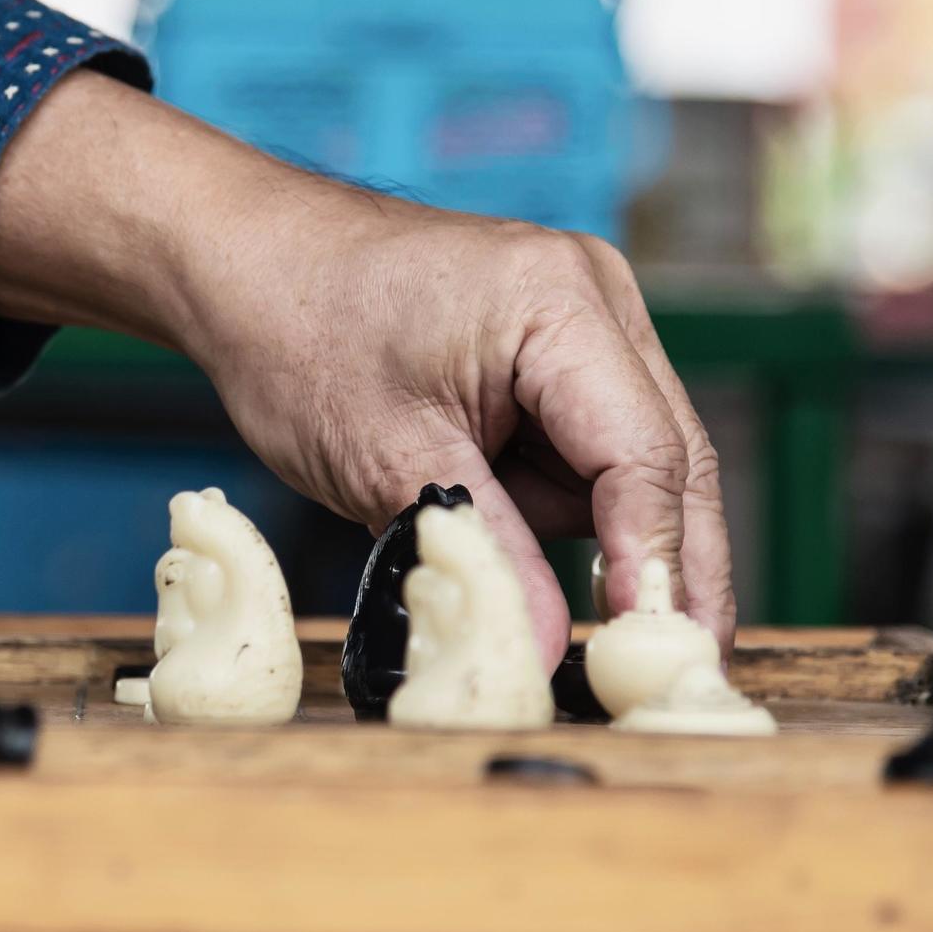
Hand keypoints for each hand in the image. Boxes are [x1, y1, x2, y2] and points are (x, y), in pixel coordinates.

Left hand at [0, 72, 732, 660]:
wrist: (247, 264)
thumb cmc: (299, 333)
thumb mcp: (388, 462)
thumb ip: (486, 553)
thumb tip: (547, 647)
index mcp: (561, 303)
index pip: (643, 454)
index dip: (652, 560)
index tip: (652, 648)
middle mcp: (597, 298)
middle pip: (672, 456)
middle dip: (673, 566)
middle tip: (685, 667)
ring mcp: (587, 318)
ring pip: (638, 460)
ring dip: (607, 538)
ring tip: (548, 591)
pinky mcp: (562, 348)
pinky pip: (592, 448)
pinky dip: (568, 507)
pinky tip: (520, 541)